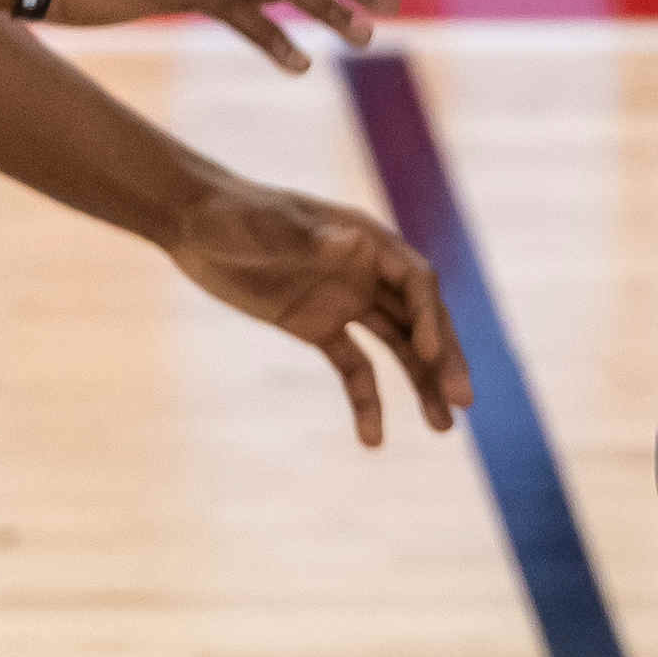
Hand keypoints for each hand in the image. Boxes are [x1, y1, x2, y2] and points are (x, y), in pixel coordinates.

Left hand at [164, 175, 470, 446]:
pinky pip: (354, 368)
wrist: (195, 224)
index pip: (416, 283)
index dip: (429, 318)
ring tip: (444, 427)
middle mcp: (368, 272)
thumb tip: (358, 244)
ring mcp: (346, 300)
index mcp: (368, 241)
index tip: (427, 355)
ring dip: (422, 384)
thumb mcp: (270, 228)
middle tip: (462, 400)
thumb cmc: (233, 216)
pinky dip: (366, 401)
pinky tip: (373, 440)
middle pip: (420, 319)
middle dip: (442, 359)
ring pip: (398, 347)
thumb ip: (312, 240)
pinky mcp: (319, 327)